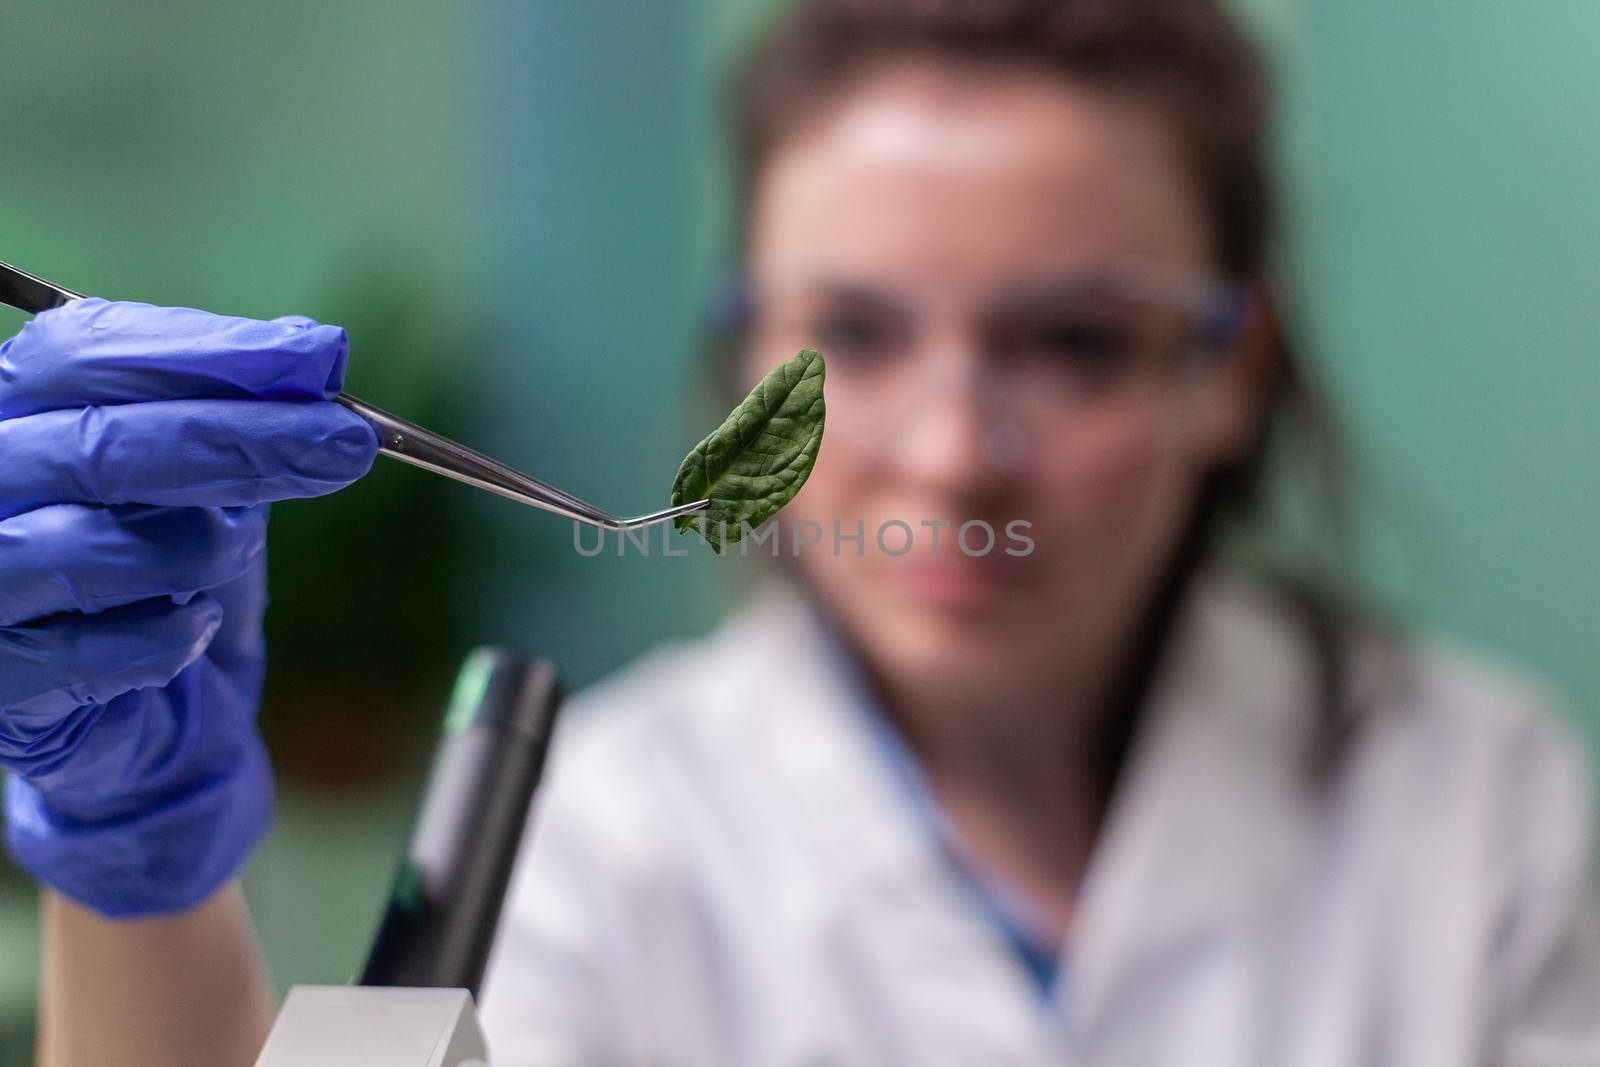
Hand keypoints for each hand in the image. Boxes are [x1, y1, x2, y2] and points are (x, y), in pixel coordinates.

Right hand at [0, 298, 377, 916]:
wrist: (153, 731)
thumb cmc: (171, 584)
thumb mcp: (211, 485)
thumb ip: (241, 418)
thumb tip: (312, 349)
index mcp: (11, 416)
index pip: (81, 354)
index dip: (203, 351)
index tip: (316, 356)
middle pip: (94, 445)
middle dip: (239, 438)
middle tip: (345, 442)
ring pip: (84, 547)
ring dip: (199, 547)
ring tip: (237, 550)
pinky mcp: (1, 688)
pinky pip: (91, 654)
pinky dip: (171, 636)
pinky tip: (200, 625)